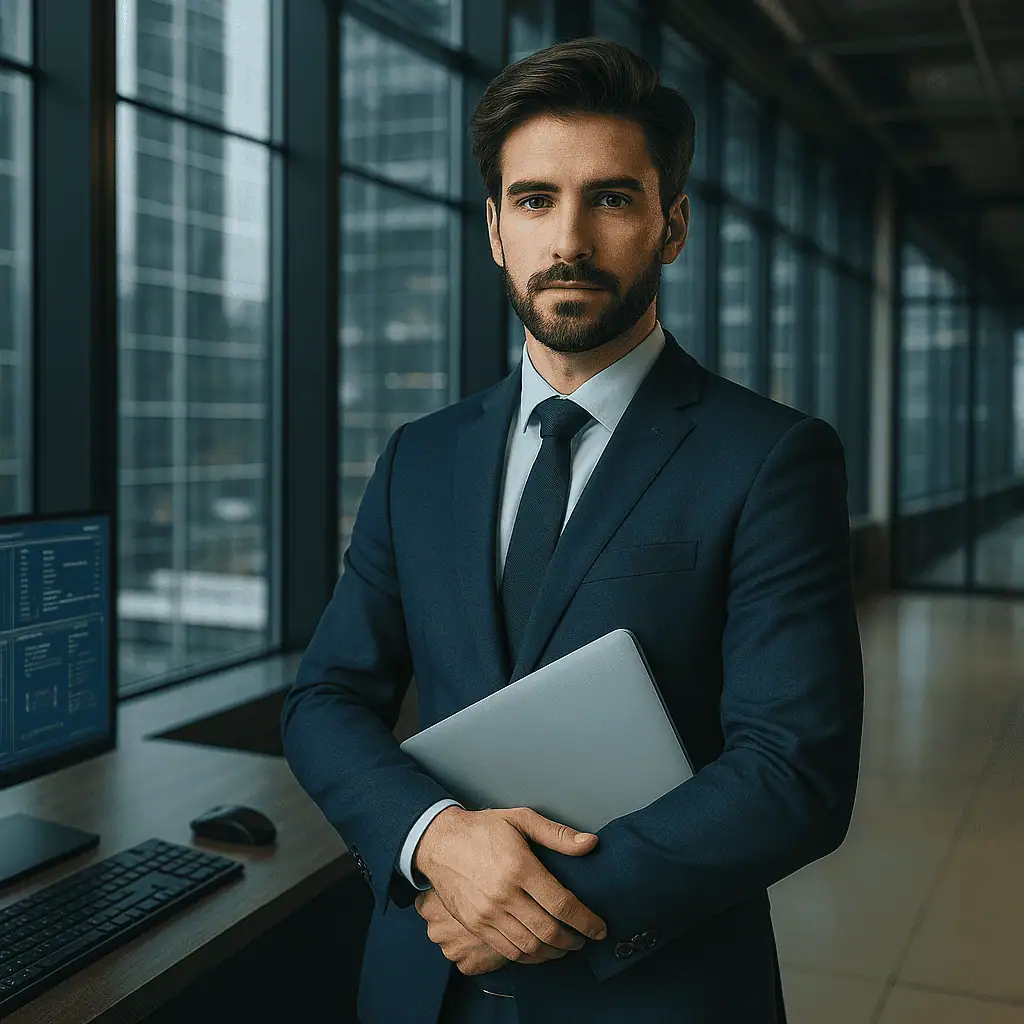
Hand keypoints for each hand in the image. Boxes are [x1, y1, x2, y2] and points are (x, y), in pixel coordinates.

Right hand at [412, 806, 606, 964]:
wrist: (439, 841)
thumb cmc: (483, 829)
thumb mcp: (521, 819)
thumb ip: (557, 834)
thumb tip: (590, 844)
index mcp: (520, 868)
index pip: (562, 904)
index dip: (586, 921)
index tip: (599, 928)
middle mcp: (504, 895)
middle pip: (548, 931)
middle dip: (573, 941)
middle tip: (585, 939)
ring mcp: (487, 914)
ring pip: (529, 947)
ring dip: (553, 953)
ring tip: (565, 947)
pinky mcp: (475, 925)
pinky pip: (507, 951)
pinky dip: (528, 957)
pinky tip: (539, 951)